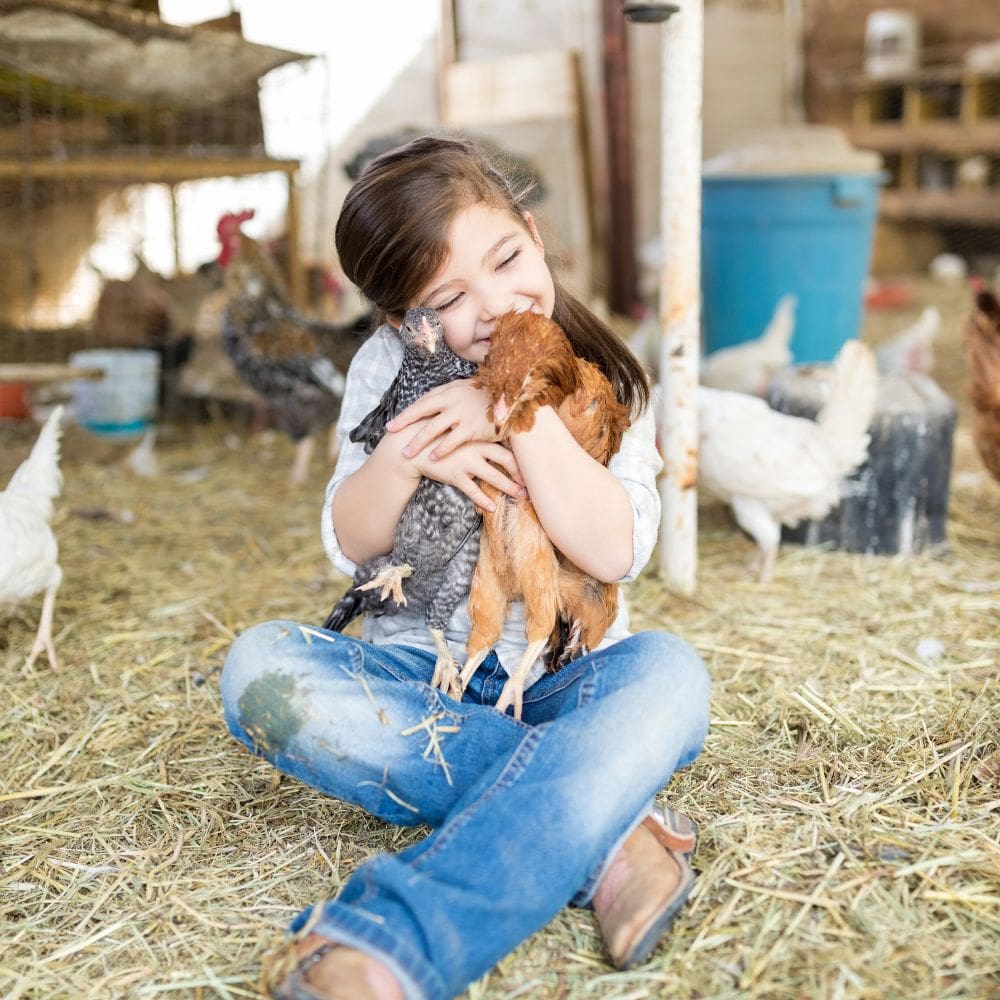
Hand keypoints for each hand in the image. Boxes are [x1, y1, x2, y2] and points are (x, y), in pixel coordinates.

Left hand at [387, 380, 497, 460]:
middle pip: (422, 411)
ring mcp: (461, 413)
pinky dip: (441, 449)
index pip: (422, 401)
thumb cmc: (492, 395)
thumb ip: (451, 394)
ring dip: (418, 442)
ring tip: (407, 454)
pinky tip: (432, 457)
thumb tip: (434, 400)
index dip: (407, 413)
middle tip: (390, 434)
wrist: (515, 398)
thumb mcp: (469, 388)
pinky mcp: (472, 427)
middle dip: (404, 423)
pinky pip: (452, 440)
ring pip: (433, 428)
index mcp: (450, 390)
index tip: (393, 424)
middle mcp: (452, 400)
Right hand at [410, 439, 524, 511]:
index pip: (507, 444)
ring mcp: (466, 462)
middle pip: (507, 460)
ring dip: (509, 487)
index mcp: (479, 436)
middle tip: (531, 484)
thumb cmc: (437, 438)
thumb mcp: (458, 432)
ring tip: (520, 496)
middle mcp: (476, 447)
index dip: (521, 457)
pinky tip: (492, 508)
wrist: (412, 446)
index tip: (532, 465)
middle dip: (520, 473)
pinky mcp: (455, 474)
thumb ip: (476, 435)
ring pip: (494, 476)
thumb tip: (494, 439)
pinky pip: (473, 491)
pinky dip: (484, 500)